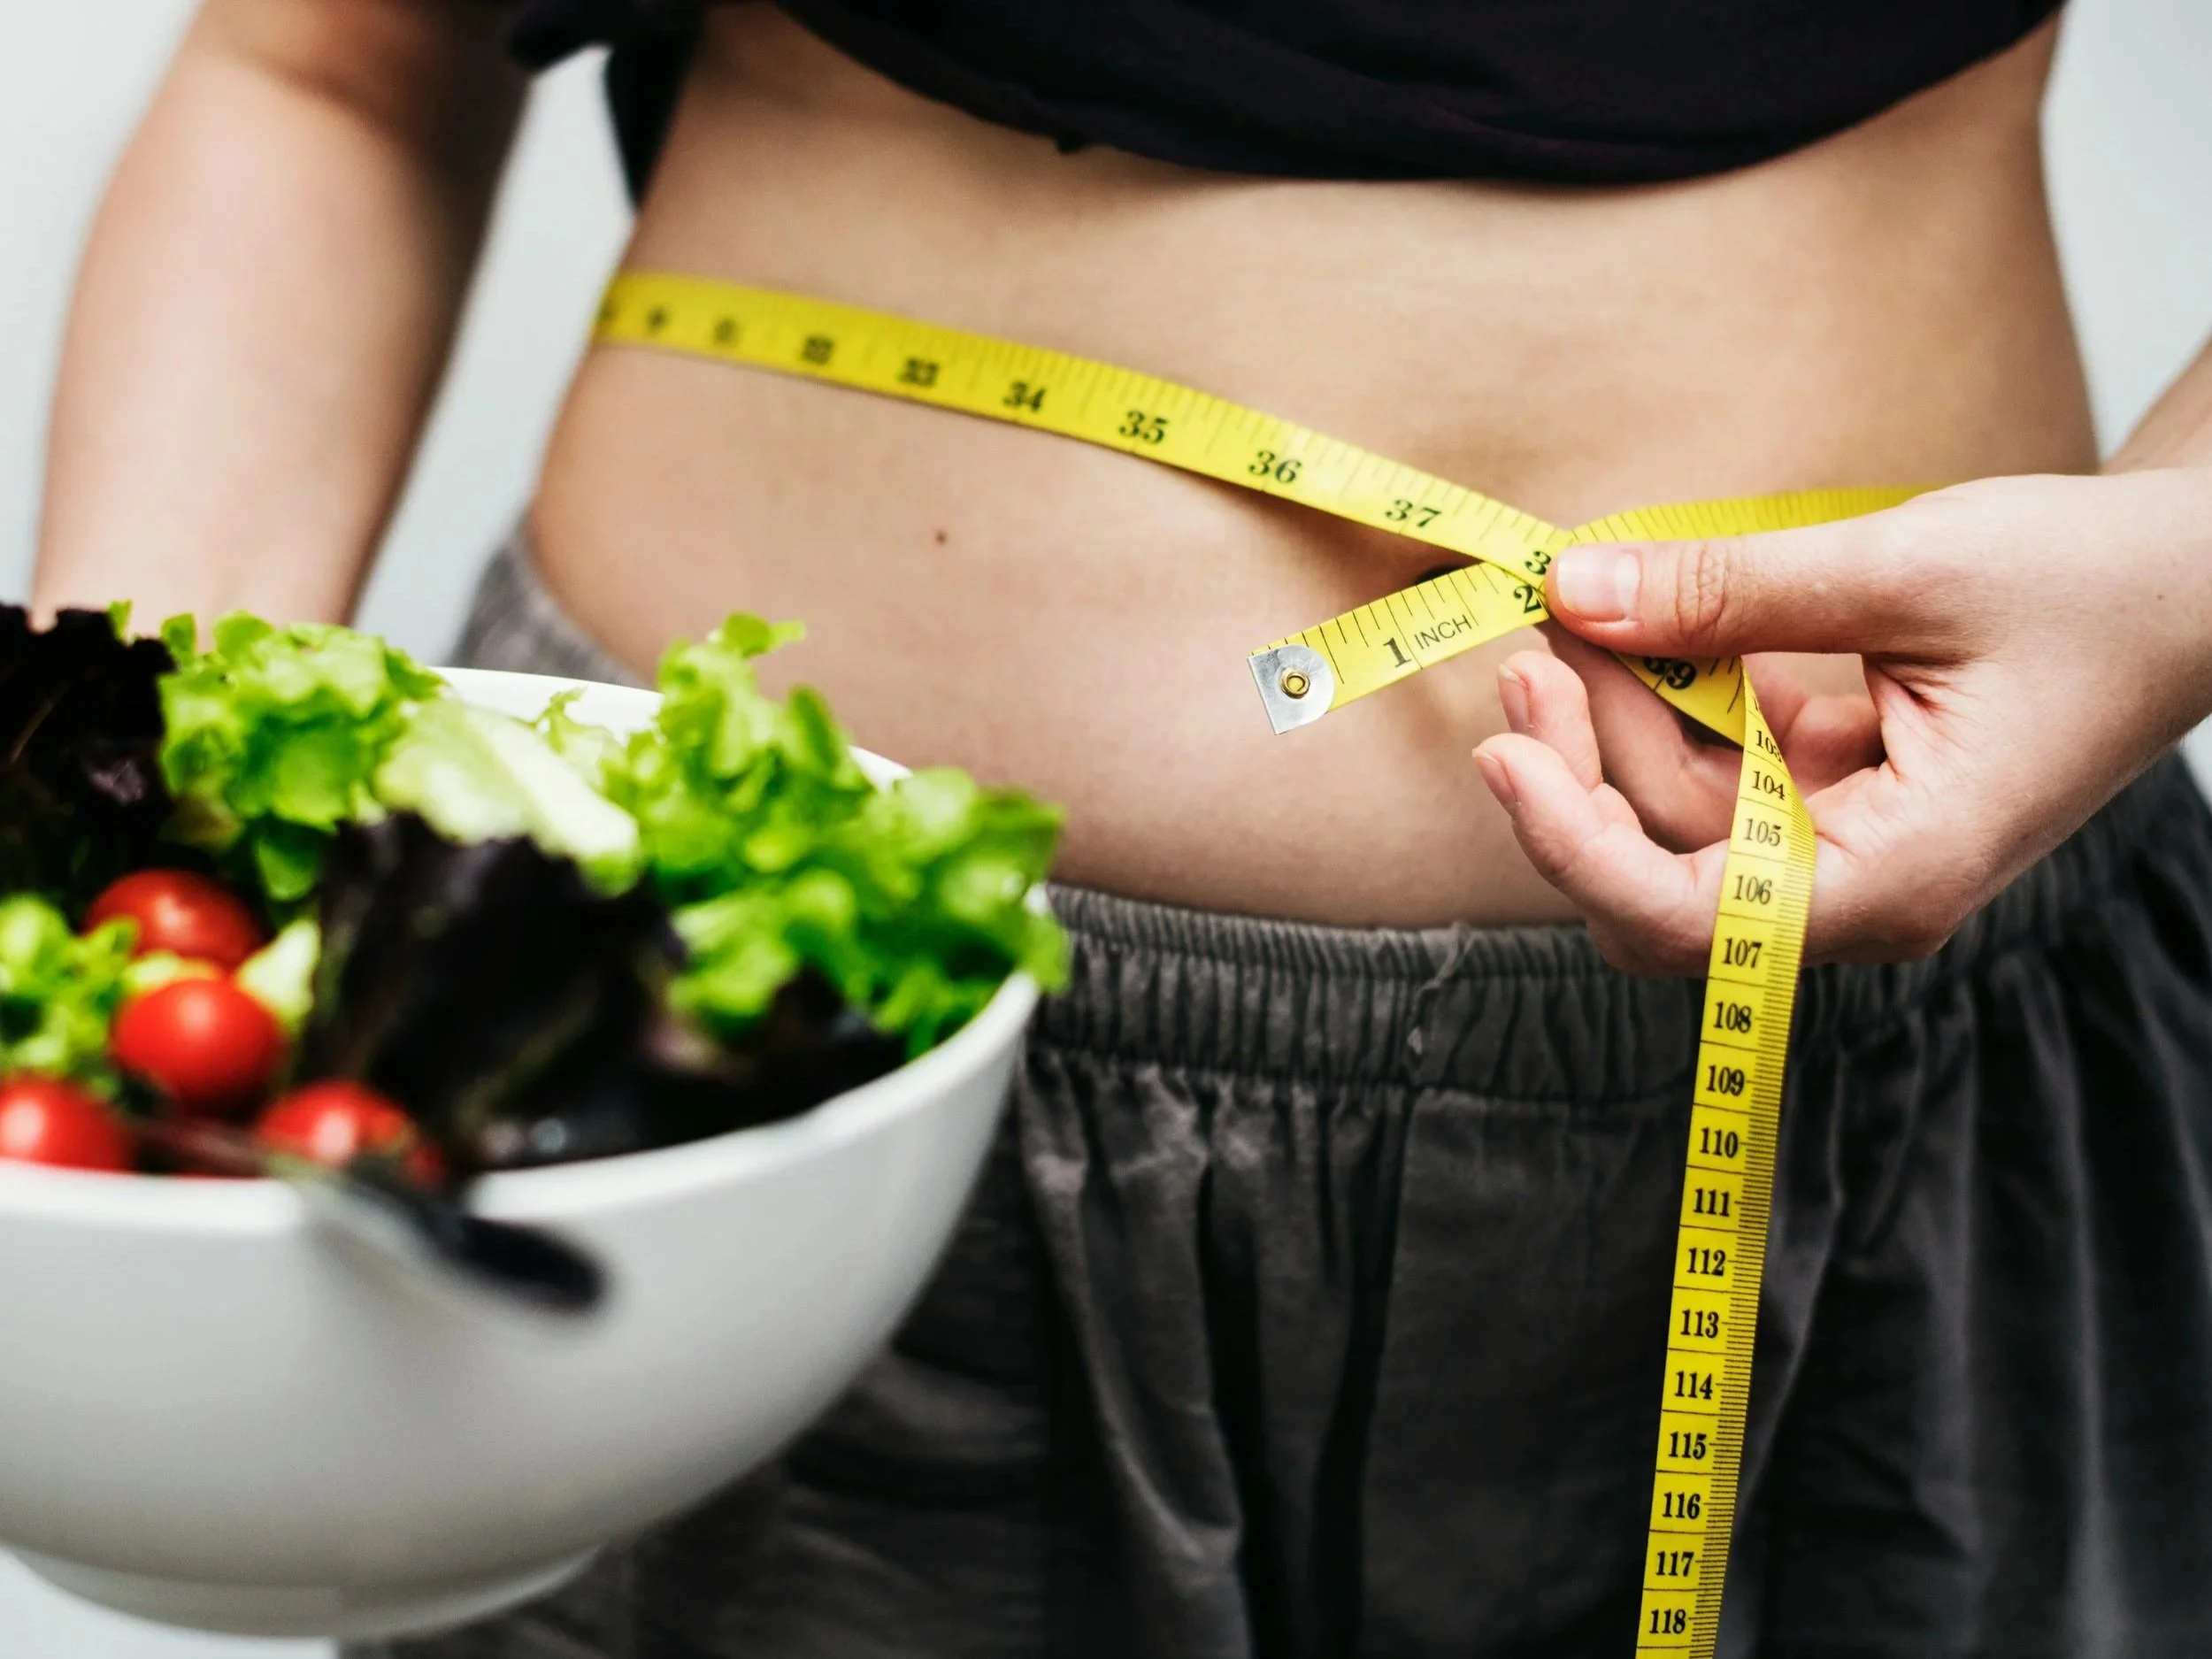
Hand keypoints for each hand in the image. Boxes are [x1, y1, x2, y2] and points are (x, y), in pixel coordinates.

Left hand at [1471, 468, 2211, 972]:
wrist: (2194, 581)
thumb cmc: (2090, 587)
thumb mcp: (1906, 569)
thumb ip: (1731, 590)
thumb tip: (1573, 587)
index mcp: (1895, 878)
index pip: (1684, 920)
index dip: (1574, 846)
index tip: (1502, 752)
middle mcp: (1858, 888)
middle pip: (1658, 868)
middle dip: (1580, 761)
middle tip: (1532, 640)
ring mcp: (1841, 843)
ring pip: (1675, 810)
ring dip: (1614, 713)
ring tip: (1576, 607)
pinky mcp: (1830, 792)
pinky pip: (1717, 765)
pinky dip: (1671, 696)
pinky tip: (1639, 624)